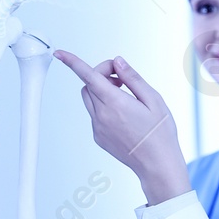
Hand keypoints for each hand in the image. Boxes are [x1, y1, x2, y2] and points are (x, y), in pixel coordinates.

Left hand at [54, 51, 190, 204]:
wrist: (157, 164)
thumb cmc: (159, 134)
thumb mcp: (153, 99)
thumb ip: (132, 78)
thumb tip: (118, 62)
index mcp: (116, 103)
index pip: (89, 76)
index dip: (72, 62)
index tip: (59, 54)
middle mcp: (102, 115)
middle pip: (89, 84)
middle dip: (101, 74)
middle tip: (121, 79)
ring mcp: (98, 127)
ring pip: (89, 98)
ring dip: (100, 90)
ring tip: (123, 95)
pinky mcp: (98, 137)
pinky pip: (94, 114)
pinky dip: (103, 106)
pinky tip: (123, 114)